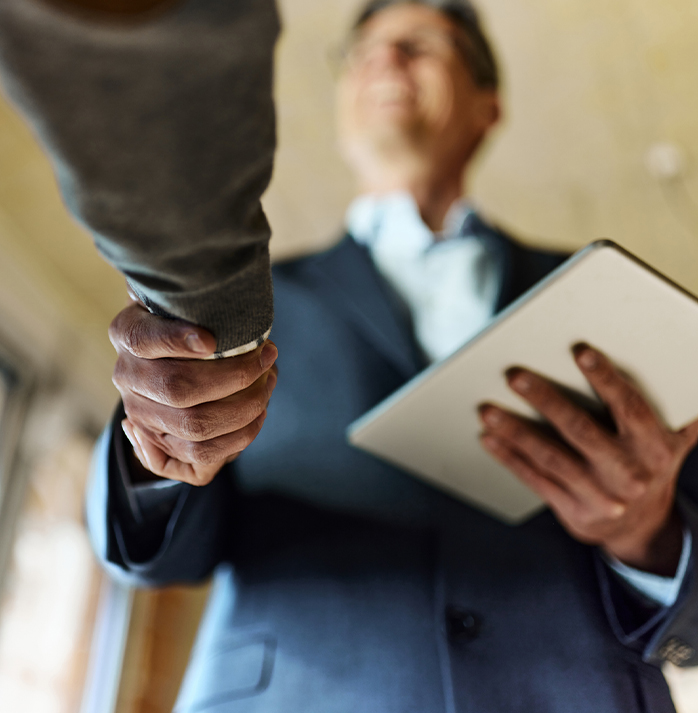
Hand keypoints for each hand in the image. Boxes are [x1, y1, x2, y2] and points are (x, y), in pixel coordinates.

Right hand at [110, 299, 277, 485]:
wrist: (173, 362)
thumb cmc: (191, 321)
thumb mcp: (184, 300)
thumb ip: (189, 296)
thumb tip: (205, 297)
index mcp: (127, 332)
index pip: (144, 339)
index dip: (176, 341)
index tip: (211, 340)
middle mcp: (126, 375)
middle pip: (178, 388)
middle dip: (236, 375)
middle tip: (268, 357)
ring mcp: (140, 413)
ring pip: (195, 426)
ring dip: (244, 407)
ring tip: (268, 383)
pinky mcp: (159, 445)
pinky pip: (202, 455)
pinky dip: (240, 435)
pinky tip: (259, 412)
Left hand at [478, 344, 697, 575]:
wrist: (643, 529)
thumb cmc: (651, 467)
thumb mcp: (674, 440)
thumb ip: (680, 409)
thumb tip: (691, 362)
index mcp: (654, 446)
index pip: (629, 406)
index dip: (606, 378)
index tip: (580, 351)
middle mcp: (628, 472)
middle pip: (580, 430)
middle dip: (545, 400)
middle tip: (515, 376)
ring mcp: (599, 495)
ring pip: (551, 457)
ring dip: (516, 431)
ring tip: (488, 409)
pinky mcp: (573, 511)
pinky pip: (536, 480)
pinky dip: (510, 458)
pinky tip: (490, 438)